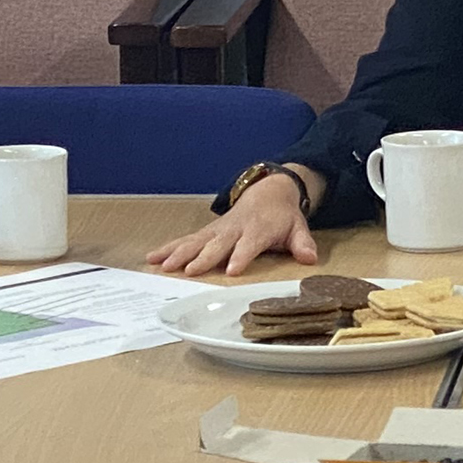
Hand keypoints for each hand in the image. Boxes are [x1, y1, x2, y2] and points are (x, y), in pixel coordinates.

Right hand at [146, 175, 318, 276]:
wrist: (268, 191)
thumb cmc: (282, 216)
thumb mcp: (298, 227)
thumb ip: (302, 243)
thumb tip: (309, 257)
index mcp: (257, 230)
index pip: (249, 245)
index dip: (240, 257)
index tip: (231, 271)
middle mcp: (234, 229)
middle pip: (217, 245)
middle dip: (203, 257)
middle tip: (189, 270)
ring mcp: (218, 230)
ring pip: (196, 241)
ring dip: (179, 253)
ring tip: (164, 266)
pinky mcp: (207, 232)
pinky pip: (186, 240)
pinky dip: (169, 248)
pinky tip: (153, 257)